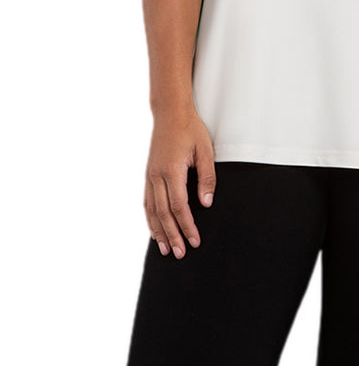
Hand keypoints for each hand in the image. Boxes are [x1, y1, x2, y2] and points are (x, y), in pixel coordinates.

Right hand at [141, 107, 216, 259]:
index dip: (187, 226)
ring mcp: (148, 175)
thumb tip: (206, 204)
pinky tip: (152, 230)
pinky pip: (144, 201)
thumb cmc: (189, 128)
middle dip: (173, 235)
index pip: (179, 206)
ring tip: (165, 249)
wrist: (169, 112)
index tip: (195, 240)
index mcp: (172, 170)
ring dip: (158, 231)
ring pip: (151, 210)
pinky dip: (147, 218)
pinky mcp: (146, 173)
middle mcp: (156, 175)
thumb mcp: (205, 150)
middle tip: (180, 253)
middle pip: (163, 213)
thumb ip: (207, 178)